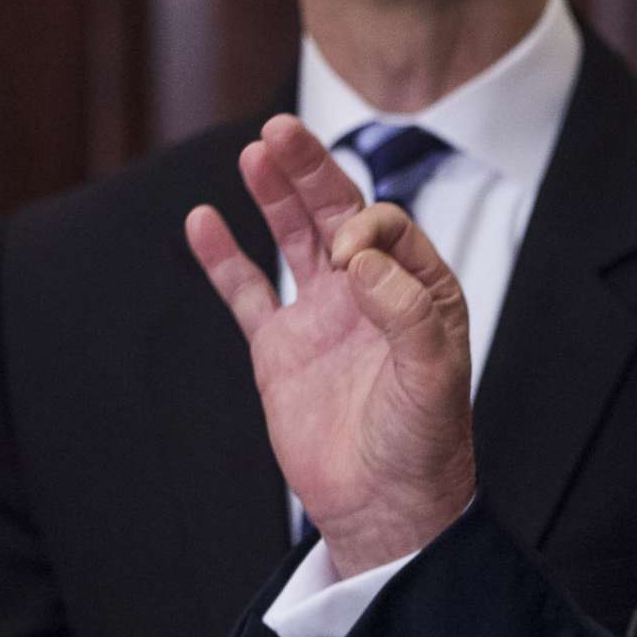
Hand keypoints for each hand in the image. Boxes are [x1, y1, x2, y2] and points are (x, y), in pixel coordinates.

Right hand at [184, 115, 476, 576]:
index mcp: (418, 289)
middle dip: (310, 170)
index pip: (386, 227)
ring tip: (254, 151)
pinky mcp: (280, 349)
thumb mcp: (433, 375)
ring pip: (293, 239)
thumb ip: (405, 311)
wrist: (384, 508)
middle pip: (336, 213)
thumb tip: (357, 256)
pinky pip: (247, 291)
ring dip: (274, 195)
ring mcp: (321, 317)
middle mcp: (370, 293)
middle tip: (279, 128)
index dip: (363, 227)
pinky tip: (203, 219)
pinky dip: (225, 257)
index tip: (346, 258)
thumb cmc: (424, 443)